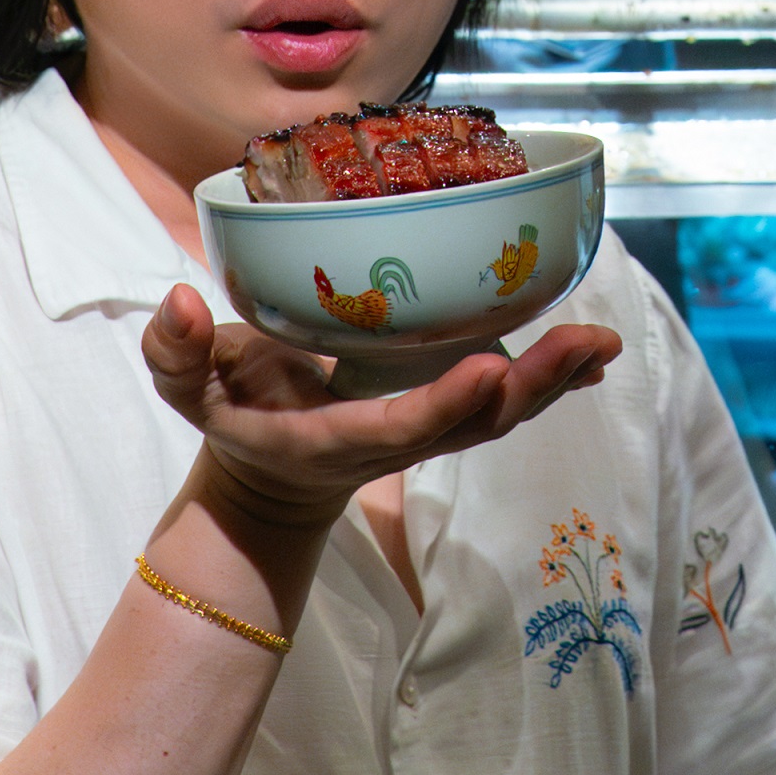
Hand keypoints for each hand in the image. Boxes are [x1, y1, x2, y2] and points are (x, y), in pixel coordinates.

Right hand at [138, 284, 620, 535]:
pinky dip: (549, 381)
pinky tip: (592, 351)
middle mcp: (391, 441)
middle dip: (529, 390)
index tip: (488, 370)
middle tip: (583, 344)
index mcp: (334, 438)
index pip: (395, 429)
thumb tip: (178, 301)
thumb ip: (174, 352)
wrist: (269, 473)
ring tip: (601, 342)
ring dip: (552, 384)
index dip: (443, 406)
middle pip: (472, 427)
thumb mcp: (186, 388)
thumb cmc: (232, 415)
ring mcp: (425, 431)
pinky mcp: (445, 415)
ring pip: (498, 418)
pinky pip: (502, 403)